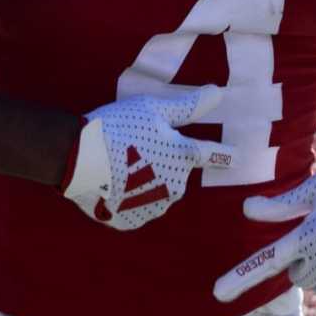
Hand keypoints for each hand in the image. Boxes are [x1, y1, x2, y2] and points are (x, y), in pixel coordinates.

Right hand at [61, 86, 227, 231]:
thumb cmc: (118, 127)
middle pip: (175, 173)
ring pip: (156, 192)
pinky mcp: (130, 222)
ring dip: (145, 182)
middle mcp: (174, 186)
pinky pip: (135, 209)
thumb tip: (218, 94)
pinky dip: (127, 199)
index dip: (224, 154)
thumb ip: (188, 106)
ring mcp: (153, 207)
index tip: (237, 156)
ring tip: (118, 165)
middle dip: (162, 163)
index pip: (212, 155)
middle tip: (134, 148)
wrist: (77, 158)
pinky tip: (111, 184)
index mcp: (183, 157)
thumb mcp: (154, 108)